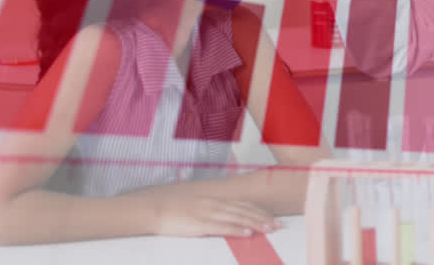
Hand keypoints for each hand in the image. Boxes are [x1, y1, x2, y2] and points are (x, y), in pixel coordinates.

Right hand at [146, 192, 279, 237]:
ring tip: (270, 229)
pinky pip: (221, 226)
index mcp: (215, 200)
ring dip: (256, 223)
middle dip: (264, 218)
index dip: (260, 211)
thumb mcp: (197, 207)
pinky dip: (237, 229)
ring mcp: (207, 213)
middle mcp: (214, 204)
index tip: (273, 218)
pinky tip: (248, 233)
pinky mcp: (199, 224)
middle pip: (245, 210)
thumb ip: (212, 211)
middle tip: (279, 226)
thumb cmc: (173, 210)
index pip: (243, 205)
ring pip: (238, 217)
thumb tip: (226, 218)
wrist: (153, 208)